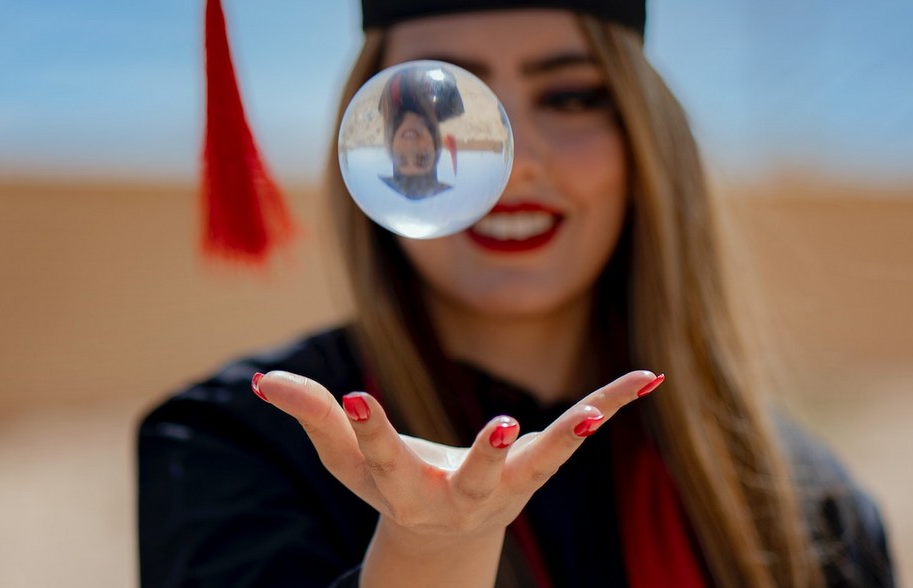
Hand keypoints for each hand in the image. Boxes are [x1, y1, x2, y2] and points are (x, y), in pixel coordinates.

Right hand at [251, 369, 663, 547]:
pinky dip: (612, 404)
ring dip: (567, 440)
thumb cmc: (385, 484)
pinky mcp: (540, 464)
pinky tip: (649, 375)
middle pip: (473, 478)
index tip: (354, 395)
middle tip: (503, 428)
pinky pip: (581, 430)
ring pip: (542, 464)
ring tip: (593, 418)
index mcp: (402, 489)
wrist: (440, 537)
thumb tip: (264, 382)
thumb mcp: (344, 456)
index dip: (367, 428)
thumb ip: (312, 414)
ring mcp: (507, 483)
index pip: (380, 456)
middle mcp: (461, 495)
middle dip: (486, 456)